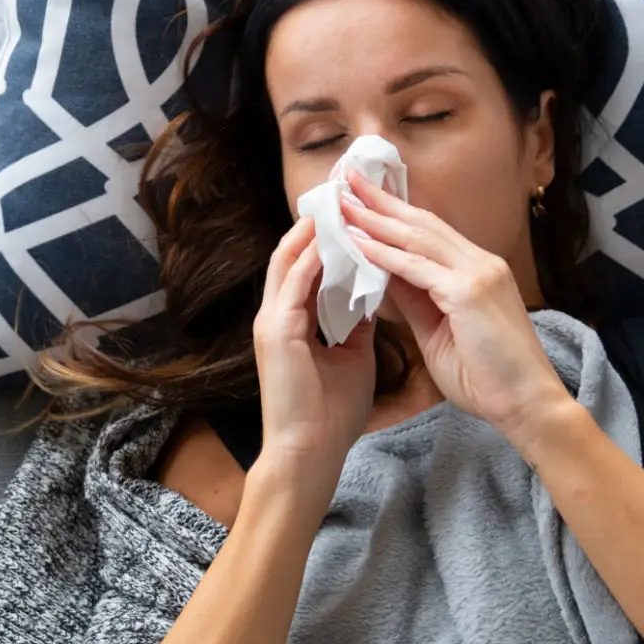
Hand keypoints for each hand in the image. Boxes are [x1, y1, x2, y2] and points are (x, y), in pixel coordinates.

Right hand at [253, 215, 377, 481]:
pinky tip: (337, 238)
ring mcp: (271, 321)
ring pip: (288, 260)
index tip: (352, 210)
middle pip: (292, 252)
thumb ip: (355, 325)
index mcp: (291, 320)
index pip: (306, 265)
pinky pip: (294, 283)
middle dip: (317, 221)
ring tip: (339, 200)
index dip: (327, 235)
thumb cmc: (331, 414)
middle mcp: (276, 314)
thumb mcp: (352, 358)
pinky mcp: (276, 333)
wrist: (311, 453)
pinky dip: (315, 258)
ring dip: (313, 230)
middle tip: (344, 190)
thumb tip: (372, 297)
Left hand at [340, 171, 575, 441]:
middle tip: (345, 177)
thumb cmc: (488, 377)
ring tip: (343, 200)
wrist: (528, 405)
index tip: (360, 198)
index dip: (394, 213)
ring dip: (376, 218)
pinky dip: (384, 253)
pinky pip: (416, 267)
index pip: (429, 232)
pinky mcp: (470, 292)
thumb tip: (384, 276)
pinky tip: (357, 241)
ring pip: (418, 237)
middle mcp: (481, 263)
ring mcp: (478, 274)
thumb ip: (415, 300)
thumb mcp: (439, 331)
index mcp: (478, 270)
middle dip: (381, 200)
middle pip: (422, 223)